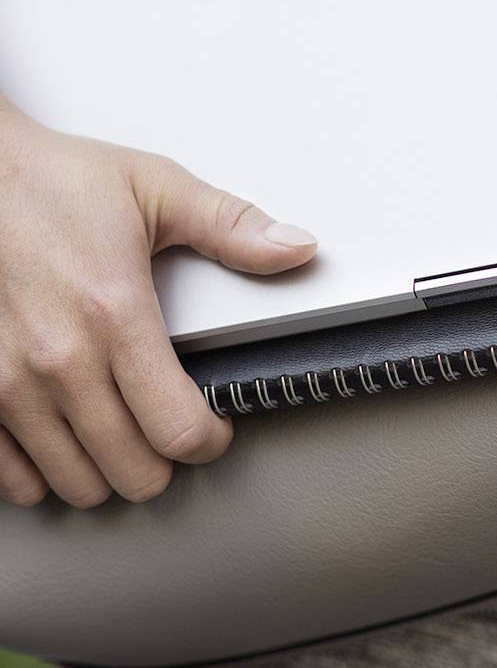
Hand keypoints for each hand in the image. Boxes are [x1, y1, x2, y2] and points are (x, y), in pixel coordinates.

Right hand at [0, 97, 316, 506]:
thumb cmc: (49, 182)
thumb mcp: (154, 189)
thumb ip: (232, 227)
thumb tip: (296, 248)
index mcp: (114, 314)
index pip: (178, 429)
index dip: (210, 441)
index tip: (214, 429)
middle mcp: (57, 359)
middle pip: (133, 472)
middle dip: (166, 461)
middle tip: (170, 431)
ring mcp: (4, 384)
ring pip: (76, 485)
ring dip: (108, 471)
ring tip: (122, 435)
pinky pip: (10, 480)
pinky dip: (43, 474)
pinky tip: (64, 442)